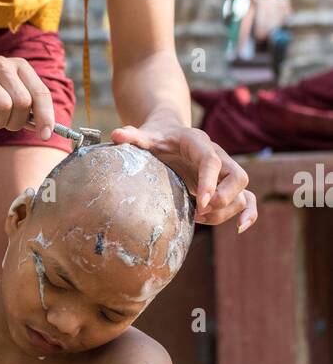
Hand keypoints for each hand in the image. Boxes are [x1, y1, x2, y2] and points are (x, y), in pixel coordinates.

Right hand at [0, 56, 54, 138]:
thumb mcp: (5, 91)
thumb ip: (25, 106)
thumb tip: (46, 128)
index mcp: (17, 65)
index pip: (40, 93)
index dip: (46, 116)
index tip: (46, 135)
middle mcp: (1, 64)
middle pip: (23, 103)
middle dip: (16, 121)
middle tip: (3, 122)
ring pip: (4, 107)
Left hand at [110, 118, 256, 231]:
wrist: (170, 134)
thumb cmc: (157, 138)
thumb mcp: (145, 136)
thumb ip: (133, 137)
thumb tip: (116, 135)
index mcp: (198, 143)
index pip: (212, 161)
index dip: (209, 182)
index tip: (200, 203)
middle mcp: (218, 155)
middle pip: (237, 177)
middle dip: (222, 199)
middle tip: (198, 211)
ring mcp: (225, 171)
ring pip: (242, 192)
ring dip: (225, 211)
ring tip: (198, 217)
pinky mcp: (226, 185)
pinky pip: (247, 198)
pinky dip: (248, 213)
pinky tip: (240, 229)